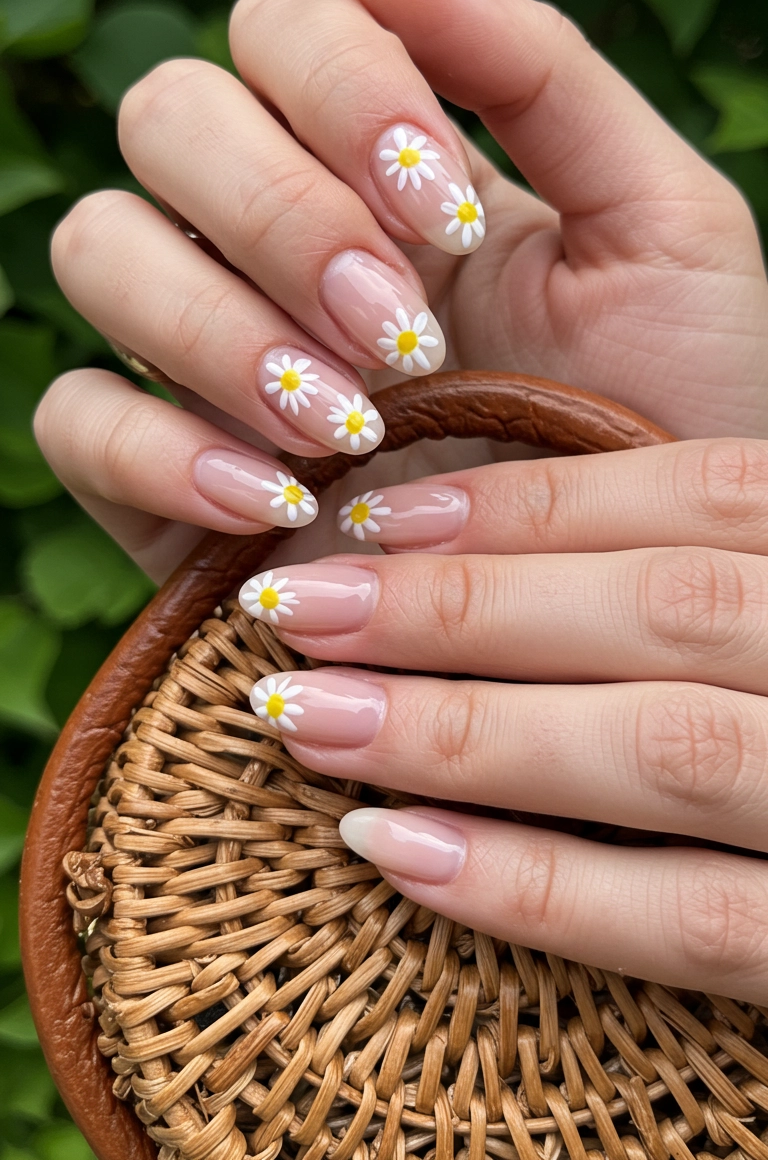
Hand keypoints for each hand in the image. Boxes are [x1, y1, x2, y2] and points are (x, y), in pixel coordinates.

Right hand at [34, 0, 767, 579]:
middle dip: (279, 212)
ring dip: (217, 326)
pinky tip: (275, 503)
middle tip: (400, 329)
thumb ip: (537, 66)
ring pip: (97, 247)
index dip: (343, 93)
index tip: (453, 219)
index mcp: (388, 161)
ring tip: (349, 425)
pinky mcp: (161, 482)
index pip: (282, 28)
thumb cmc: (671, 414)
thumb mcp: (659, 226)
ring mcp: (209, 355)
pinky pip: (72, 417)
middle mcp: (279, 238)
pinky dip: (158, 448)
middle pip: (168, 115)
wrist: (640, 607)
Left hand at [242, 435, 767, 1002]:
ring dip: (469, 735)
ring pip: (666, 753)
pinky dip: (540, 889)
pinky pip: (698, 924)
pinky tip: (397, 856)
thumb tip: (468, 537)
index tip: (373, 519)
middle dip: (465, 610)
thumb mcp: (766, 600)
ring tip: (310, 722)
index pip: (700, 494)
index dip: (530, 503)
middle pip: (667, 610)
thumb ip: (693, 569)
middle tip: (294, 613)